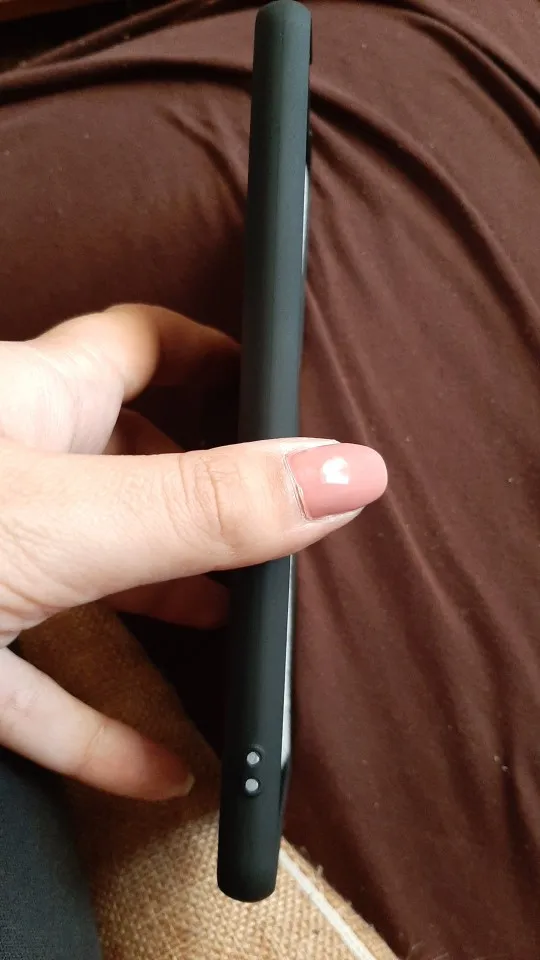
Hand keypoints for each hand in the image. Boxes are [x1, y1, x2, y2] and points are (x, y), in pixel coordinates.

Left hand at [0, 305, 386, 799]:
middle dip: (201, 498)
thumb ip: (205, 506)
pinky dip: (100, 728)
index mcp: (38, 402)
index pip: (139, 346)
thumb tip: (343, 472)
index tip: (276, 386)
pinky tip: (158, 769)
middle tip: (273, 531)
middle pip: (125, 467)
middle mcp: (15, 472)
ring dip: (160, 603)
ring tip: (230, 628)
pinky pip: (42, 688)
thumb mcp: (70, 520)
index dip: (210, 356)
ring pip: (89, 578)